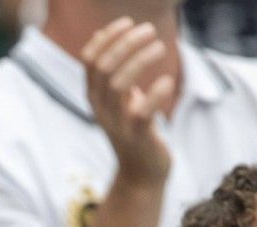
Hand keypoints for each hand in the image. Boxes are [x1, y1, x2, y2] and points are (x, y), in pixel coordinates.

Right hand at [81, 18, 173, 185]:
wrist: (141, 173)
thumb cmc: (134, 130)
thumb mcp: (118, 99)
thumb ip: (112, 71)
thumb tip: (102, 35)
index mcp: (95, 97)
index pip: (89, 60)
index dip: (106, 38)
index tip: (128, 22)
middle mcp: (101, 109)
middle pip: (104, 67)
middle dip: (126, 43)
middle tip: (150, 30)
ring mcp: (117, 124)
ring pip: (119, 85)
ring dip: (140, 60)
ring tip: (160, 47)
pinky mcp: (137, 136)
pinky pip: (142, 112)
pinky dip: (155, 93)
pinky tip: (167, 81)